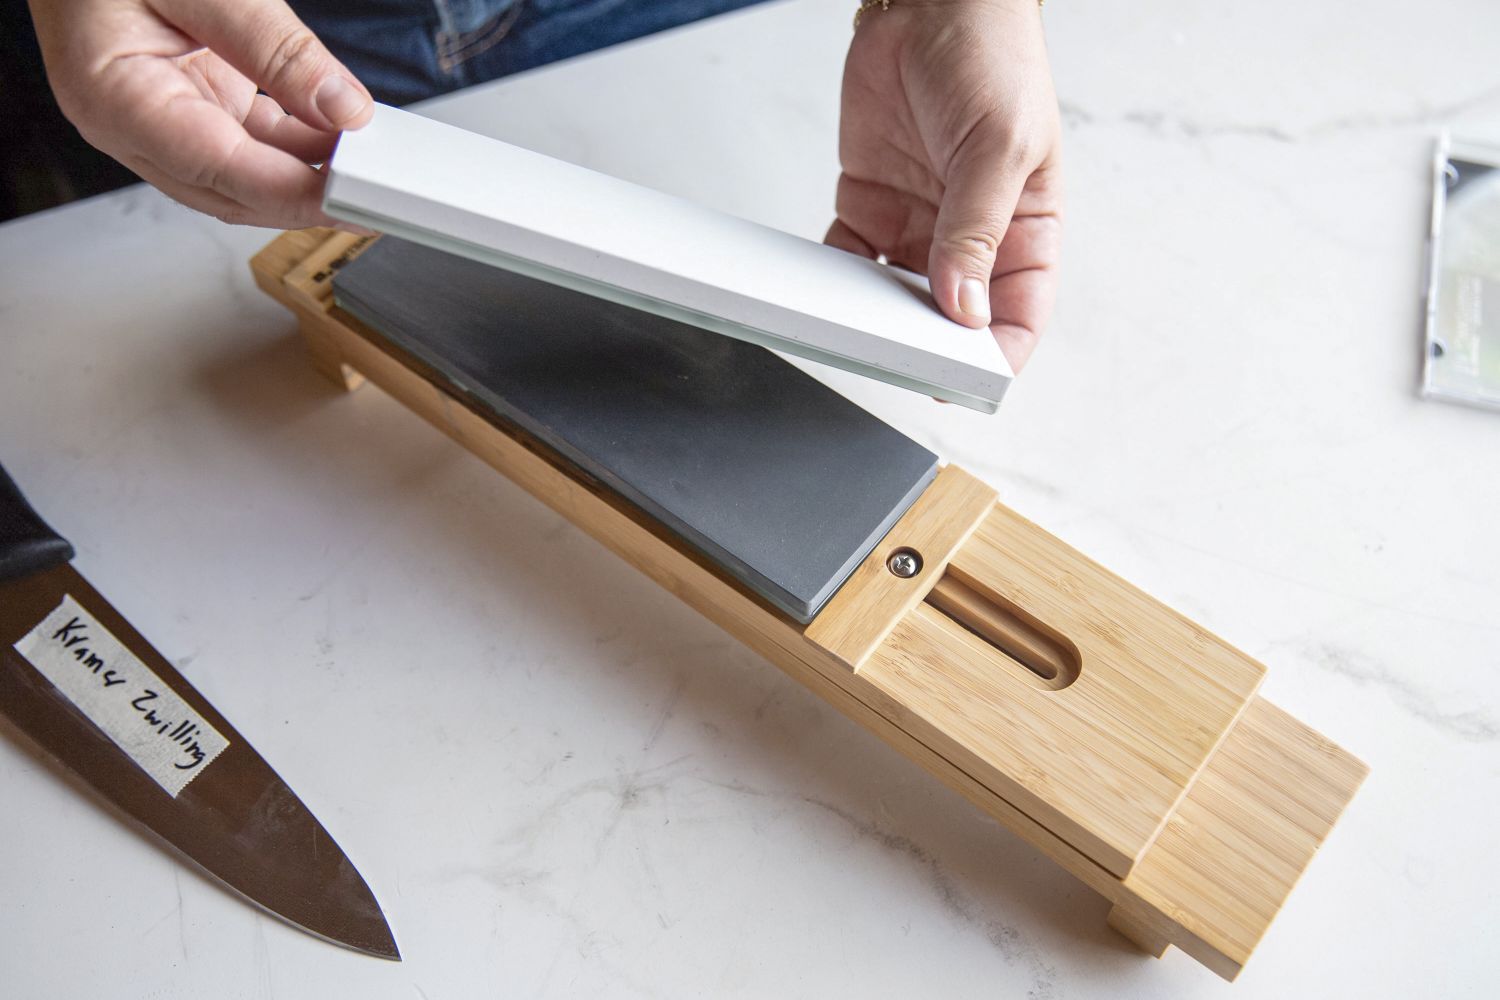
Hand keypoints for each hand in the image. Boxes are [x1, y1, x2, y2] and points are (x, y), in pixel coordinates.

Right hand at [26, 0, 373, 228]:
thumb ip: (272, 44)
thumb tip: (341, 105)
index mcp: (113, 99)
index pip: (220, 172)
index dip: (293, 195)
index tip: (352, 198)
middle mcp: (132, 122)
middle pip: (235, 192)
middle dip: (309, 198)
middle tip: (377, 192)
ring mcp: (162, 115)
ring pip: (249, 174)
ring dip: (310, 172)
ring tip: (368, 160)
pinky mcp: (191, 99)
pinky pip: (253, 140)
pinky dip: (300, 143)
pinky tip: (341, 135)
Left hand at [827, 0, 1061, 371]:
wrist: (931, 0)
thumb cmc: (995, 56)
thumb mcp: (1002, 145)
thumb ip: (976, 228)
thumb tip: (963, 306)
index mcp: (1025, 230)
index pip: (1019, 315)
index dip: (995, 358)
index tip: (965, 382)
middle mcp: (971, 237)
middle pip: (950, 319)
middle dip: (924, 346)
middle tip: (895, 359)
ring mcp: (918, 224)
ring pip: (892, 298)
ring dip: (870, 318)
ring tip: (851, 328)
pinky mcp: (869, 204)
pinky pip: (847, 259)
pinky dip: (831, 280)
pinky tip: (819, 289)